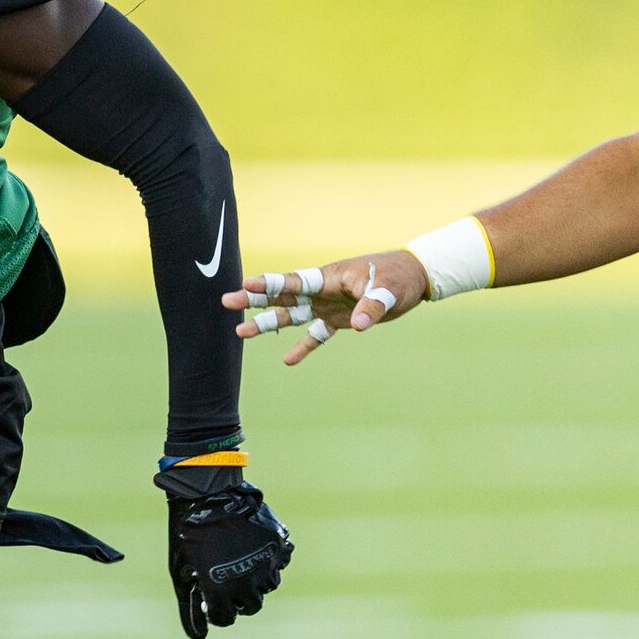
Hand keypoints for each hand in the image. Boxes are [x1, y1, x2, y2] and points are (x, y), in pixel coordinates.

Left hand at [154, 459, 291, 638]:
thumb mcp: (182, 574)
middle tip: (226, 578)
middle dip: (238, 597)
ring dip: (255, 578)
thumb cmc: (188, 536)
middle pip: (251, 606)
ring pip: (268, 585)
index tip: (211, 597)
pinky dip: (268, 558)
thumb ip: (190, 610)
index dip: (216, 609)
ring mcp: (267, 562)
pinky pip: (279, 562)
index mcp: (223, 592)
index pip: (226, 619)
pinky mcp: (279, 545)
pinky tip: (251, 546)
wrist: (207, 493)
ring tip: (237, 559)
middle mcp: (249, 582)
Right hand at [223, 251, 428, 364]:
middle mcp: (322, 291)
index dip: (269, 284)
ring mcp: (328, 305)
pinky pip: (316, 335)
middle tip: (226, 302)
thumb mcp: (387, 290)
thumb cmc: (398, 277)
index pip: (293, 281)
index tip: (244, 284)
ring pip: (291, 315)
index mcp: (329, 277)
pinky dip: (303, 346)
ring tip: (241, 333)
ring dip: (268, 324)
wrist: (413, 279)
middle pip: (282, 296)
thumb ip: (370, 306)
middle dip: (254, 300)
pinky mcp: (340, 319)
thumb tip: (357, 326)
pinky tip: (288, 360)